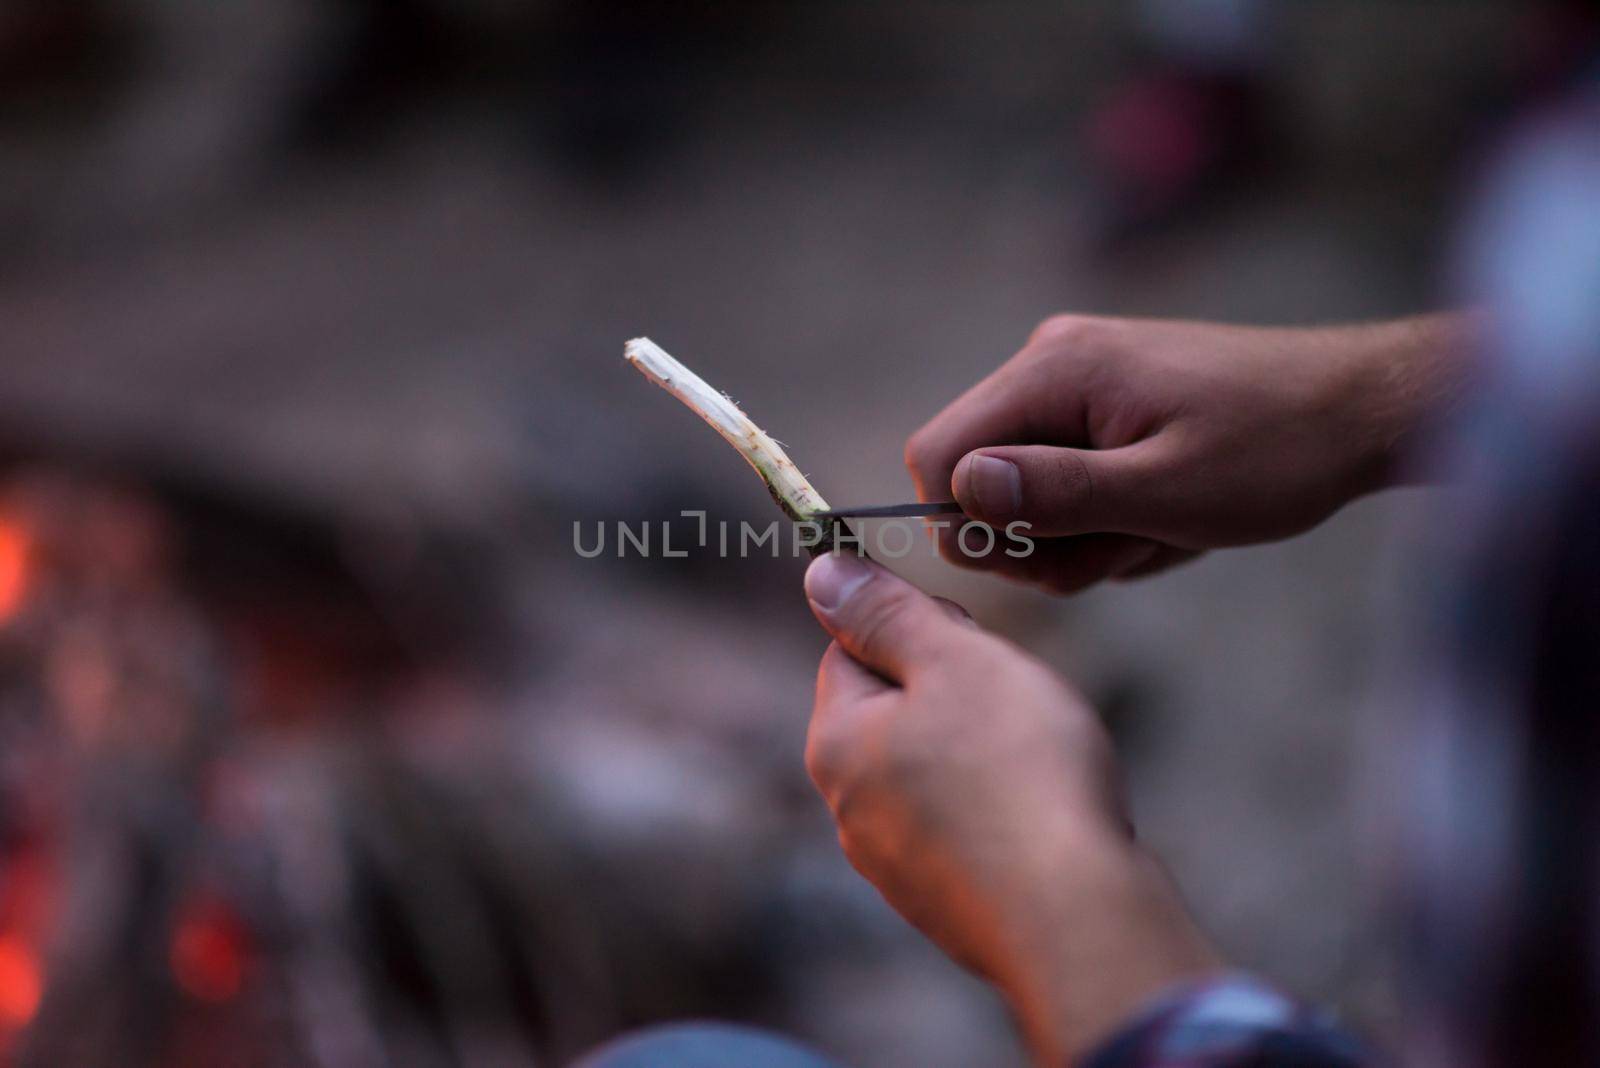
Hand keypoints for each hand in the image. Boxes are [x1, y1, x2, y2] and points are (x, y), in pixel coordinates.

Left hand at [803, 552, 1219, 1063]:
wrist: (1078, 920)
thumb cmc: (1019, 774)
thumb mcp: (952, 661)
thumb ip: (884, 613)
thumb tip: (820, 570)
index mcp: (836, 743)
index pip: (851, 649)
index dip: (918, 629)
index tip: (975, 647)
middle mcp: (850, 811)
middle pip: (896, 712)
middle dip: (957, 694)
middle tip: (1018, 706)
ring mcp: (896, 867)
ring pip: (937, 770)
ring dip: (986, 753)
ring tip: (1041, 766)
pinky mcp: (946, 905)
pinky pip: (970, 829)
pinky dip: (1005, 812)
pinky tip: (1047, 819)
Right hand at [905, 314, 1471, 591]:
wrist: (1363, 409)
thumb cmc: (1276, 451)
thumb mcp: (1166, 492)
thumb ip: (1058, 492)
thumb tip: (962, 489)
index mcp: (1054, 369)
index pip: (937, 454)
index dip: (968, 525)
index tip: (1043, 557)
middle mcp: (1051, 362)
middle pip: (977, 478)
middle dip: (1041, 537)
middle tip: (1127, 546)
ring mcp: (1079, 381)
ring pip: (1025, 489)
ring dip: (1085, 534)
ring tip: (1163, 529)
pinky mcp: (1106, 403)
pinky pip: (1067, 478)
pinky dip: (1110, 515)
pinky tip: (1171, 514)